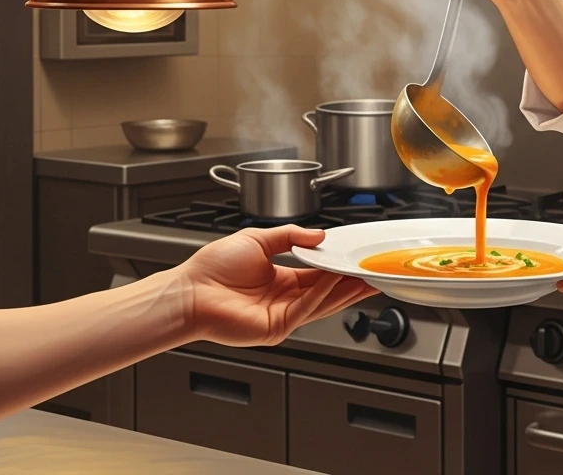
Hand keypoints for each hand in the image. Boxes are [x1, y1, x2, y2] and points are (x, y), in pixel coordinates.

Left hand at [176, 225, 377, 346]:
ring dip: (344, 289)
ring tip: (364, 276)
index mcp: (279, 280)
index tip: (356, 259)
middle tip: (373, 272)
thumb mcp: (257, 239)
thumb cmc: (212, 269)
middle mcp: (283, 299)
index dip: (337, 268)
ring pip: (322, 302)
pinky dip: (321, 293)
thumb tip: (319, 235)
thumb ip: (290, 236)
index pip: (318, 275)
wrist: (189, 291)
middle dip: (350, 282)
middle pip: (326, 292)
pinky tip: (332, 278)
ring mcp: (281, 316)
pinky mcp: (276, 327)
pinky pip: (305, 307)